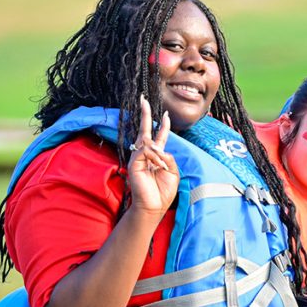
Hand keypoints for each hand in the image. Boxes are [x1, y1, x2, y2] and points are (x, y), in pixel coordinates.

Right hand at [128, 95, 178, 217]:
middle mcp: (145, 155)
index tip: (166, 114)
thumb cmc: (163, 192)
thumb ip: (168, 157)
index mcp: (157, 156)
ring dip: (159, 155)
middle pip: (145, 130)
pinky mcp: (133, 162)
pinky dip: (155, 157)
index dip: (163, 125)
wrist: (153, 207)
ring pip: (148, 142)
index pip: (159, 136)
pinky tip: (158, 167)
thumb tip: (158, 148)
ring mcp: (138, 158)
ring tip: (162, 169)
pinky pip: (146, 150)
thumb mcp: (173, 172)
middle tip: (143, 99)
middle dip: (145, 114)